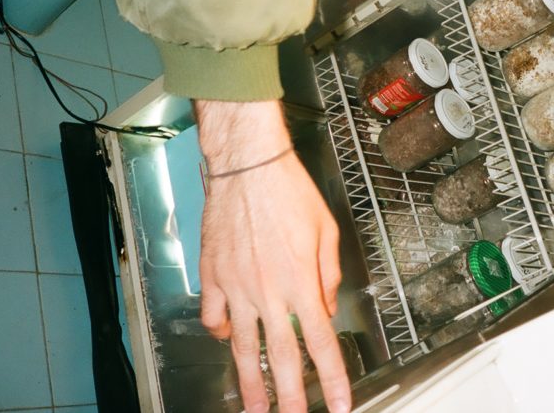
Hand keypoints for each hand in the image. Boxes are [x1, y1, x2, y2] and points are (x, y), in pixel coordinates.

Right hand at [194, 99, 350, 412]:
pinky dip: (220, 332)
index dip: (334, 378)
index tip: (341, 402)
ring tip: (253, 408)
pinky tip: (226, 338)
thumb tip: (326, 307)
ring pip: (241, 347)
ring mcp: (235, 287)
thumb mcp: (325, 232)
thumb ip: (328, 276)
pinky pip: (214, 317)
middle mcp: (267, 291)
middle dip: (289, 398)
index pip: (320, 342)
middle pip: (281, 357)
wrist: (247, 165)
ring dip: (249, 383)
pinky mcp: (213, 276)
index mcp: (301, 282)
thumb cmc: (289, 191)